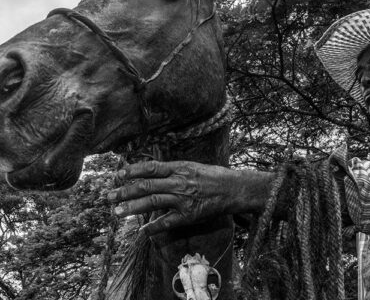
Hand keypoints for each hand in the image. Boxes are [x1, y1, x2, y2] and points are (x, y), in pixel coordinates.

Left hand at [107, 161, 273, 234]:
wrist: (234, 188)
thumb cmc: (213, 175)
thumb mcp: (192, 166)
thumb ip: (172, 170)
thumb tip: (151, 172)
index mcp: (179, 167)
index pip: (151, 167)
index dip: (133, 170)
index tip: (118, 174)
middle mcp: (179, 182)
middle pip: (147, 185)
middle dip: (125, 191)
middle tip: (108, 196)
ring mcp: (183, 199)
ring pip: (153, 202)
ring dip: (132, 208)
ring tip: (116, 212)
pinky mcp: (189, 214)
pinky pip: (168, 222)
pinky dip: (154, 227)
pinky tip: (143, 232)